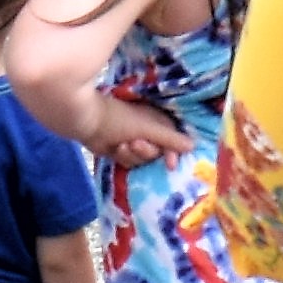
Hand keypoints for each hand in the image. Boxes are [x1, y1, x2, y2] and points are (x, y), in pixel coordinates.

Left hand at [82, 93, 199, 170]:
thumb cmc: (119, 118)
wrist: (88, 123)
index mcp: (158, 120)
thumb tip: (193, 146)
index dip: (173, 152)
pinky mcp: (122, 150)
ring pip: (144, 160)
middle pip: (159, 153)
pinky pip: (131, 162)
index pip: (174, 140)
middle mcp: (149, 131)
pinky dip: (123, 157)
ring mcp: (135, 141)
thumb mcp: (147, 129)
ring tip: (122, 144)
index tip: (170, 165)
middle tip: (135, 144)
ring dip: (133, 155)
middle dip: (146, 151)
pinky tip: (115, 148)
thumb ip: (170, 139)